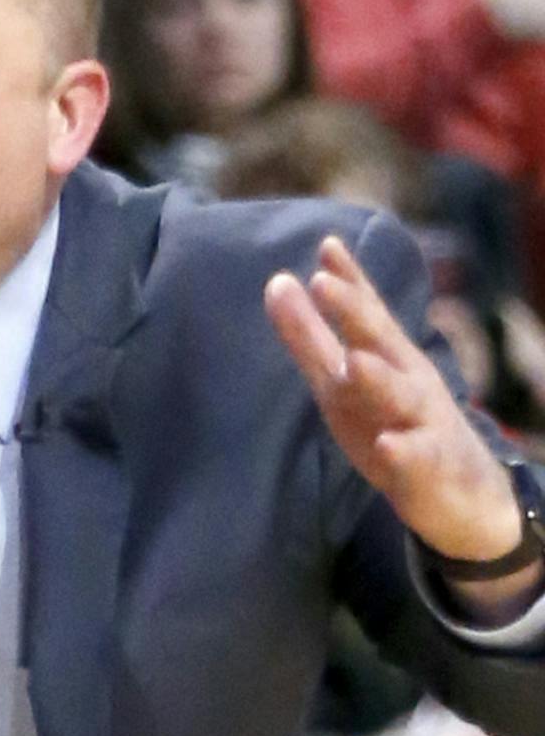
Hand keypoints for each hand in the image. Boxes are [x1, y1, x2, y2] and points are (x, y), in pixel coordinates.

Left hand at [265, 233, 526, 568]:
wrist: (457, 490)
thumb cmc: (390, 421)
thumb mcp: (343, 380)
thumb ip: (310, 336)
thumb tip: (277, 281)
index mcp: (386, 356)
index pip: (366, 311)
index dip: (348, 279)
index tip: (325, 245)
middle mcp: (407, 379)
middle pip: (381, 341)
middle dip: (354, 311)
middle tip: (323, 281)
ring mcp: (421, 421)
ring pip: (401, 396)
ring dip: (377, 377)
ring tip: (354, 360)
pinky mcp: (428, 467)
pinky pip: (416, 458)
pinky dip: (403, 451)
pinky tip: (388, 445)